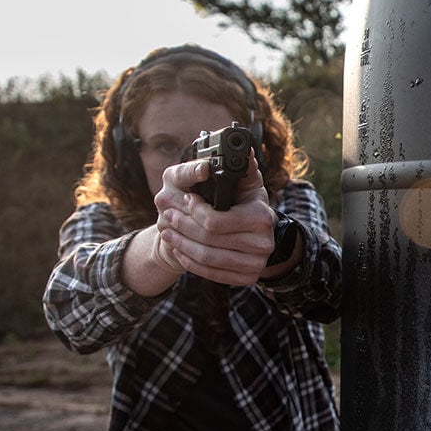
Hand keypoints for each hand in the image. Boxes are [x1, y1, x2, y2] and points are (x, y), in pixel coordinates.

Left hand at [153, 154, 275, 285]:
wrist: (256, 235)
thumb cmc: (245, 202)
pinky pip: (211, 273)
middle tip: (167, 215)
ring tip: (167, 231)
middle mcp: (262, 243)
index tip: (186, 198)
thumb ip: (241, 168)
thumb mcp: (244, 182)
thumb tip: (246, 152)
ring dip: (181, 244)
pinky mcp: (247, 278)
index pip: (215, 221)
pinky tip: (179, 250)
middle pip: (208, 240)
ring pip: (207, 257)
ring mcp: (255, 264)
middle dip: (182, 226)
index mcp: (261, 217)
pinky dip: (190, 262)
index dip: (195, 210)